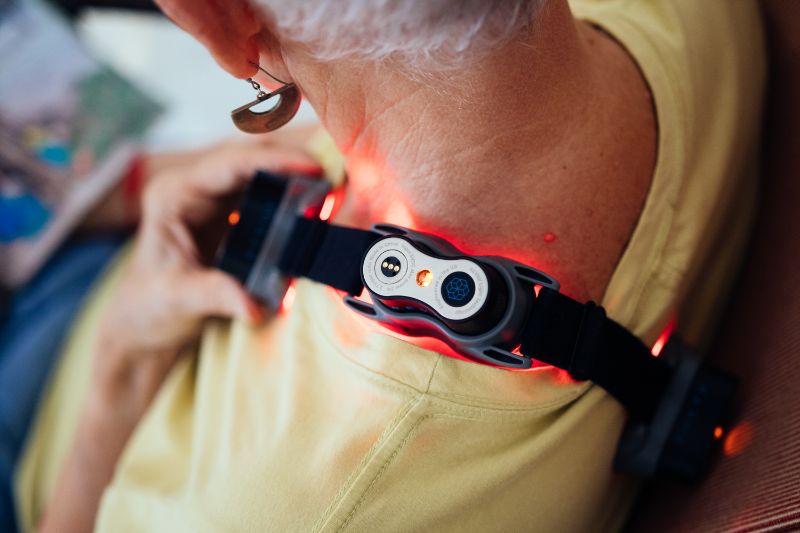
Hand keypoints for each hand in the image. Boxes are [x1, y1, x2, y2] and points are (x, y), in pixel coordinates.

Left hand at [94, 139, 319, 408]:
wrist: (144, 321)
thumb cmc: (149, 306)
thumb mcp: (178, 299)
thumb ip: (216, 296)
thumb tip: (254, 305)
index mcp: (175, 195)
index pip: (229, 165)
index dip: (273, 161)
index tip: (312, 167)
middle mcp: (195, 189)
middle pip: (251, 158)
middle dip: (292, 162)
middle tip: (333, 178)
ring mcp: (214, 200)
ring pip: (263, 173)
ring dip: (297, 179)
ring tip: (332, 191)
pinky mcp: (231, 216)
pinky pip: (267, 196)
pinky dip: (293, 198)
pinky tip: (316, 207)